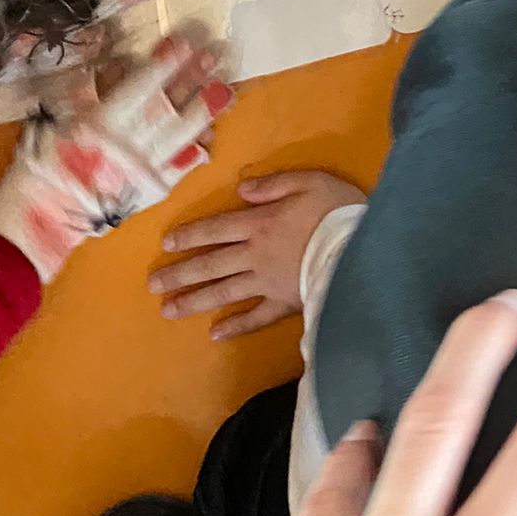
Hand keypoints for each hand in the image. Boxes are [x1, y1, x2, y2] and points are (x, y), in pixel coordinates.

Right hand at [0, 35, 231, 282]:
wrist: (45, 213)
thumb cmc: (46, 157)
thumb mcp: (58, 112)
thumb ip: (89, 85)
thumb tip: (118, 59)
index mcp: (103, 122)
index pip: (142, 85)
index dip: (165, 62)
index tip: (184, 42)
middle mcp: (129, 144)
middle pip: (170, 105)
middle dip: (194, 79)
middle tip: (216, 56)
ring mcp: (145, 169)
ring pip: (183, 135)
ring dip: (206, 111)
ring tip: (227, 91)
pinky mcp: (154, 189)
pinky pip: (182, 166)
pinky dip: (197, 148)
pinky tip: (210, 133)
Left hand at [151, 170, 365, 338]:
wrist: (363, 249)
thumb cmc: (336, 210)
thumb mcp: (308, 181)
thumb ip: (273, 185)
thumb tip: (241, 190)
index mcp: (260, 224)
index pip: (216, 230)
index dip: (190, 236)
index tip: (166, 246)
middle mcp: (256, 255)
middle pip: (212, 264)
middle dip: (181, 274)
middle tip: (153, 285)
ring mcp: (268, 283)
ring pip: (225, 292)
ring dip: (195, 301)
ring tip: (168, 310)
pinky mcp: (285, 304)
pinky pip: (256, 317)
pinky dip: (236, 326)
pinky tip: (216, 334)